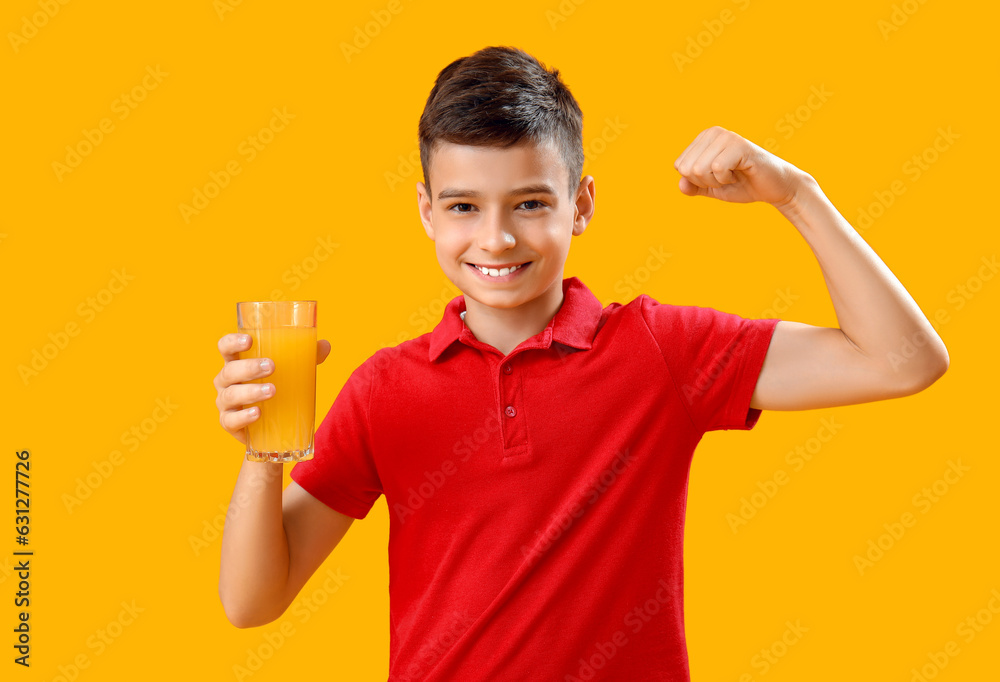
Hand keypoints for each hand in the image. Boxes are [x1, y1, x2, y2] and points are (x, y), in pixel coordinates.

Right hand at [214, 333, 331, 444]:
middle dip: (248, 368)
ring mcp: (225, 403)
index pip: (225, 347)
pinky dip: (244, 416)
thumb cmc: (276, 387)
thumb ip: (306, 356)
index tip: (250, 340)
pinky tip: (257, 413)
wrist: (270, 425)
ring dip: (250, 392)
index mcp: (236, 362)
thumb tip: (325, 345)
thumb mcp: (291, 370)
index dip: (232, 342)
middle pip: (229, 371)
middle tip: (271, 366)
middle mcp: (225, 381)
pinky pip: (231, 420)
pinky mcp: (230, 423)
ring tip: (272, 390)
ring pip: (230, 395)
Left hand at [673, 126, 808, 207]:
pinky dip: (726, 179)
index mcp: (703, 138)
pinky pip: (717, 168)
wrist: (774, 188)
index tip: (717, 176)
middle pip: (687, 168)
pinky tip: (740, 173)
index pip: (680, 166)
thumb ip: (693, 187)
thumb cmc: (743, 185)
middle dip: (705, 182)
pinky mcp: (739, 145)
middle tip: (726, 177)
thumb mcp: (711, 188)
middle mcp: (713, 132)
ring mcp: (726, 136)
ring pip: (699, 169)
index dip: (697, 180)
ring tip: (733, 175)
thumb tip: (681, 184)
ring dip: (716, 181)